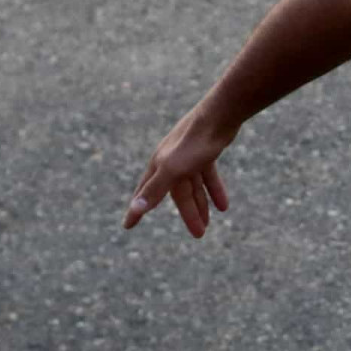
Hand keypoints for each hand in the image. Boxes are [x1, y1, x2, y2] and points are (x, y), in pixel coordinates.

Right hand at [123, 106, 235, 236]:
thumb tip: (135, 208)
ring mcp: (187, 157)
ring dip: (201, 205)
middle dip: (188, 214)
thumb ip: (155, 189)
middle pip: (178, 194)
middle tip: (199, 235)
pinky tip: (223, 206)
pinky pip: (207, 176)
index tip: (127, 227)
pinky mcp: (205, 152)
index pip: (145, 194)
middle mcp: (170, 162)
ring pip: (193, 187)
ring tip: (209, 224)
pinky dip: (214, 190)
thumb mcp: (174, 169)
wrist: (220, 115)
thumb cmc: (194, 143)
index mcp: (159, 166)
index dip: (136, 211)